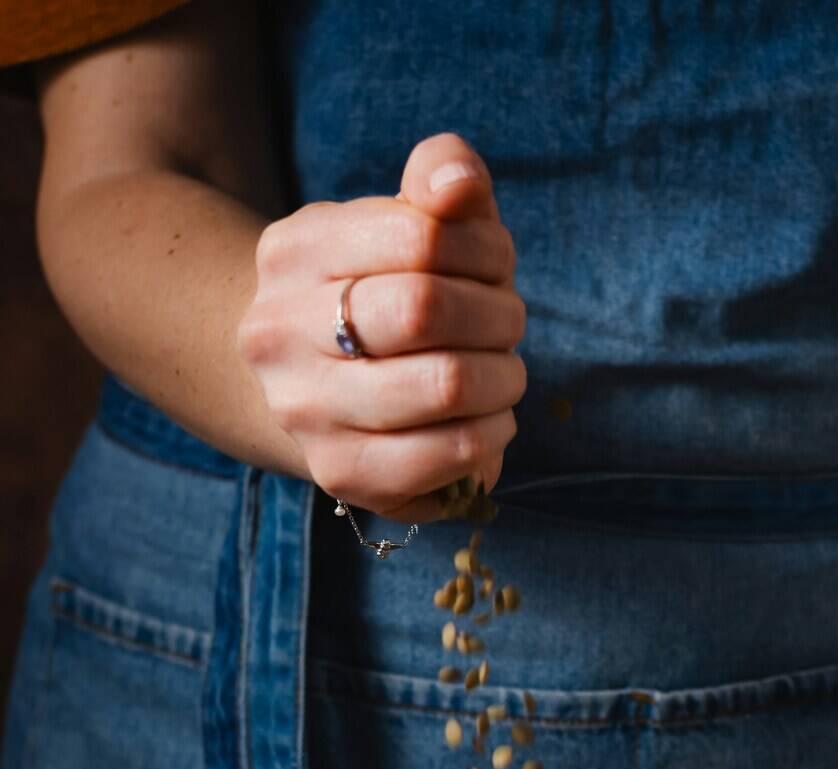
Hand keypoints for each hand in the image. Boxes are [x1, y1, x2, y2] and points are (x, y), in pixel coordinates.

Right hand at [236, 132, 525, 521]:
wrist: (311, 387)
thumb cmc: (380, 292)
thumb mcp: (403, 220)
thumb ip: (440, 178)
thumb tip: (459, 182)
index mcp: (293, 252)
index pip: (420, 234)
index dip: (486, 249)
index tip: (498, 264)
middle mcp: (280, 331)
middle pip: (427, 308)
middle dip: (498, 314)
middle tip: (509, 322)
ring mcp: (305, 411)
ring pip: (447, 385)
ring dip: (504, 377)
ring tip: (503, 373)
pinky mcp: (343, 473)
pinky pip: (451, 454)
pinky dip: (494, 433)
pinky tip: (490, 420)